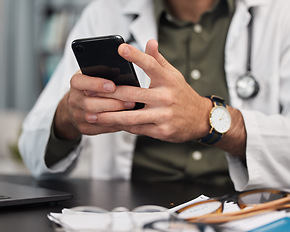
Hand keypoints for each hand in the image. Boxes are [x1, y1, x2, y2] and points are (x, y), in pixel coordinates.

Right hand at [53, 70, 135, 139]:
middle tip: (130, 101)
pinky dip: (114, 124)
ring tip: (131, 111)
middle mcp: (74, 99)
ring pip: (95, 118)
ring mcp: (77, 115)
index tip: (112, 86)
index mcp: (76, 83)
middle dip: (112, 103)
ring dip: (114, 115)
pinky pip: (100, 128)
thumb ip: (104, 72)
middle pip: (90, 104)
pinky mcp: (83, 128)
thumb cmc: (93, 86)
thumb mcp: (95, 74)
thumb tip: (120, 71)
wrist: (79, 104)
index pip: (80, 82)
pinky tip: (126, 121)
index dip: (96, 84)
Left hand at [87, 39, 212, 142]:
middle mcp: (166, 97)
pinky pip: (136, 129)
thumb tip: (149, 41)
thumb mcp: (173, 75)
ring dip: (108, 116)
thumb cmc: (182, 94)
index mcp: (168, 80)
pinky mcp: (162, 131)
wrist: (200, 119)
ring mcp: (163, 116)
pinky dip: (121, 126)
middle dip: (108, 93)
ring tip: (91, 114)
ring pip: (130, 116)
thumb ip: (158, 60)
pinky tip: (108, 123)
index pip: (150, 65)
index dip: (135, 56)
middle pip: (131, 94)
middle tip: (89, 91)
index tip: (120, 48)